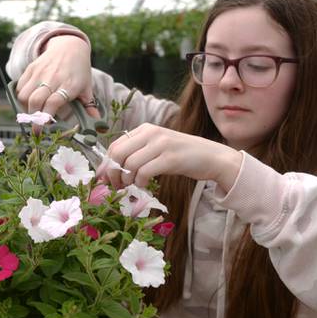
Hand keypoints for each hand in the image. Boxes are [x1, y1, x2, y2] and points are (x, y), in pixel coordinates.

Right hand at [14, 35, 99, 120]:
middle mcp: (53, 78)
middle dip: (32, 117)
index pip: (53, 103)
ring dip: (25, 108)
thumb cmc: (79, 71)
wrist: (69, 47)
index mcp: (68, 85)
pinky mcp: (31, 68)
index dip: (46, 117)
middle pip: (35, 100)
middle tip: (35, 127)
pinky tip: (29, 102)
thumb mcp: (86, 88)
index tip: (43, 129)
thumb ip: (90, 108)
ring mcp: (40, 73)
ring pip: (24, 95)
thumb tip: (100, 126)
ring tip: (33, 113)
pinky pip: (20, 87)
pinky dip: (21, 98)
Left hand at [99, 124, 242, 191]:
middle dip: (112, 174)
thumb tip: (113, 171)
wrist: (212, 157)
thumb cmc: (182, 156)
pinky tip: (144, 187)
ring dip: (126, 181)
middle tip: (116, 187)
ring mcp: (161, 144)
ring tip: (130, 189)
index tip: (104, 180)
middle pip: (118, 154)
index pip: (115, 145)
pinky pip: (144, 172)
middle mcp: (151, 133)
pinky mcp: (170, 158)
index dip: (106, 164)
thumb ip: (138, 153)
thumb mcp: (157, 148)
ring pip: (129, 164)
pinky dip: (139, 183)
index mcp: (145, 129)